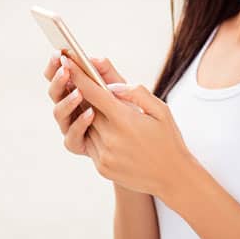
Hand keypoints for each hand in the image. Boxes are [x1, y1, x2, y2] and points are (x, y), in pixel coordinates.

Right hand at [43, 48, 126, 156]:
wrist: (139, 134)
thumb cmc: (124, 104)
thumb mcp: (118, 83)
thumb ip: (105, 70)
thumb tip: (91, 59)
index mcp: (73, 89)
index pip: (56, 75)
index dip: (54, 64)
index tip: (58, 53)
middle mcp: (67, 107)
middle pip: (53, 92)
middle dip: (58, 80)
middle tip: (66, 70)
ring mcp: (70, 125)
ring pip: (58, 113)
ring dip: (67, 101)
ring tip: (79, 92)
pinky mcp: (77, 144)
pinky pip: (72, 136)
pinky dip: (80, 124)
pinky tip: (91, 113)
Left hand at [66, 57, 193, 197]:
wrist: (172, 177)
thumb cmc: (168, 139)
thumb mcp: (161, 110)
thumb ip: (136, 93)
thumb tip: (111, 87)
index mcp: (125, 120)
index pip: (94, 93)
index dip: (78, 76)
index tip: (67, 61)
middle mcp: (111, 138)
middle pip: (87, 108)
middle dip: (82, 94)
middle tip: (78, 79)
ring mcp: (104, 154)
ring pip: (87, 126)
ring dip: (88, 115)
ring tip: (95, 106)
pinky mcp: (102, 167)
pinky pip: (90, 144)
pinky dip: (93, 134)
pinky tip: (104, 129)